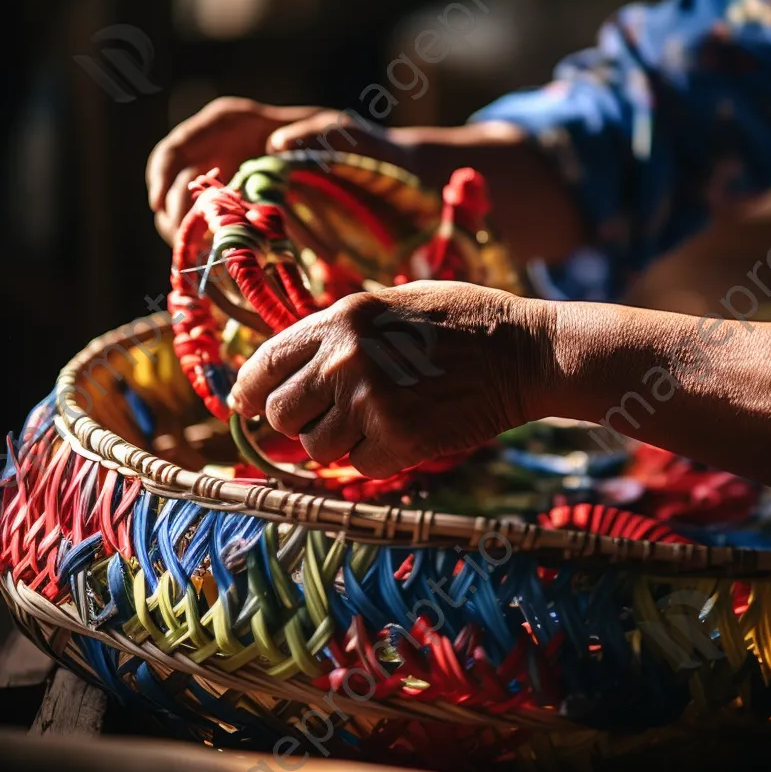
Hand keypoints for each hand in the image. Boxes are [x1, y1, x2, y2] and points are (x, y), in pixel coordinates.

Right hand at [146, 97, 411, 243]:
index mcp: (253, 124)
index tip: (164, 198)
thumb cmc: (375, 152)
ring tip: (203, 260)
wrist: (402, 183)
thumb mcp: (351, 136)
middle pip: (183, 178)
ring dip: (193, 235)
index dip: (169, 165)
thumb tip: (274, 146)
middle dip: (176, 208)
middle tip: (184, 240)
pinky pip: (227, 235)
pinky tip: (225, 270)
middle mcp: (240, 154)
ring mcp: (246, 187)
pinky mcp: (259, 220)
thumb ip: (316, 135)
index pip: (195, 136)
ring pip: (197, 210)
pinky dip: (220, 252)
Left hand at [228, 281, 557, 476]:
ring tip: (376, 420)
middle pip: (281, 413)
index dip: (249, 390)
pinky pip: (360, 466)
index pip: (267, 363)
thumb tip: (291, 378)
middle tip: (325, 418)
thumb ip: (339, 336)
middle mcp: (347, 360)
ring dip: (338, 442)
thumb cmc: (461, 322)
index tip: (247, 405)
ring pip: (316, 448)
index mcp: (342, 320)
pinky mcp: (401, 439)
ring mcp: (373, 402)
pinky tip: (405, 430)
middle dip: (297, 421)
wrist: (523, 352)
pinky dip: (376, 457)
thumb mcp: (392, 305)